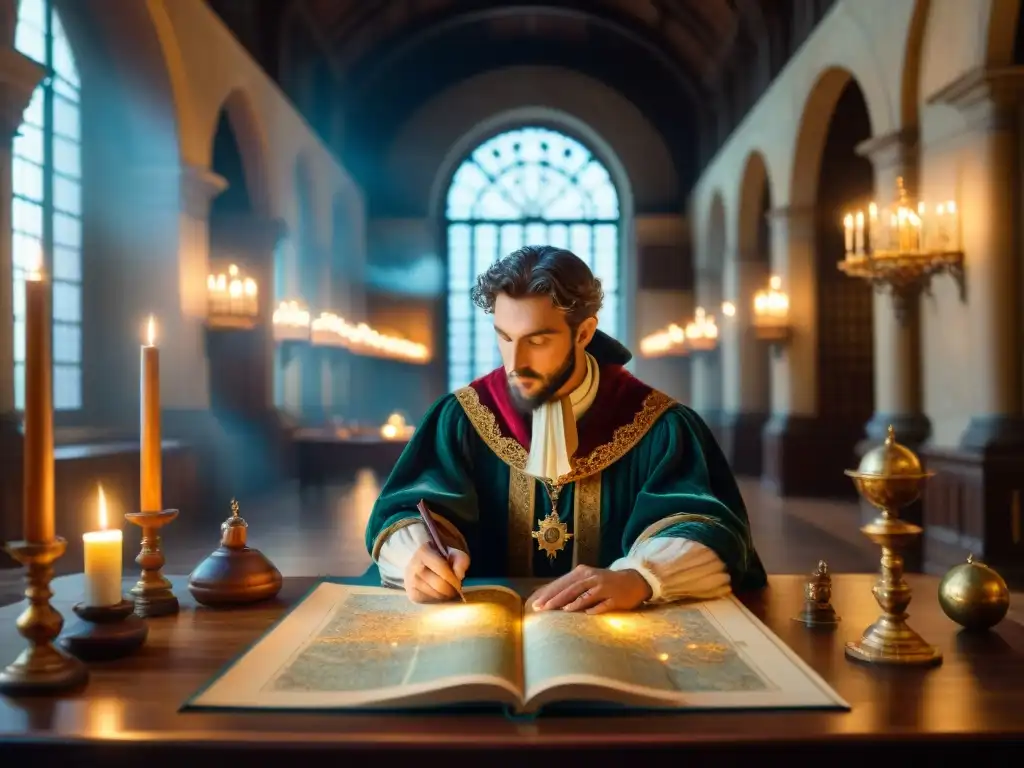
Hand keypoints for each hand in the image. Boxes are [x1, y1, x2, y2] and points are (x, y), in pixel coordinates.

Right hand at [404, 542, 469, 602]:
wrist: (419, 559)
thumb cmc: (440, 555)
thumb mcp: (452, 552)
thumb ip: (460, 560)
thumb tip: (460, 576)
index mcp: (423, 552)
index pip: (442, 570)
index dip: (455, 579)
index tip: (461, 582)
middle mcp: (413, 567)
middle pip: (439, 586)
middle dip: (452, 590)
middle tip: (457, 588)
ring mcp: (410, 582)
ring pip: (436, 595)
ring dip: (446, 595)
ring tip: (449, 588)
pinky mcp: (411, 594)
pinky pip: (430, 601)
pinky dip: (438, 599)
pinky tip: (439, 592)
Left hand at [529, 565, 652, 613]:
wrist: (633, 581)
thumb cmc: (604, 583)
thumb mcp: (586, 580)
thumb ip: (570, 587)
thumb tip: (546, 596)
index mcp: (582, 572)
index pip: (561, 583)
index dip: (548, 593)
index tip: (535, 604)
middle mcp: (592, 577)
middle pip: (570, 588)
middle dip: (555, 599)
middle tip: (542, 609)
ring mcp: (604, 587)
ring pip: (584, 594)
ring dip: (572, 602)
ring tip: (559, 609)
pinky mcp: (615, 597)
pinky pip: (602, 603)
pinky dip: (593, 607)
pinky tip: (586, 613)